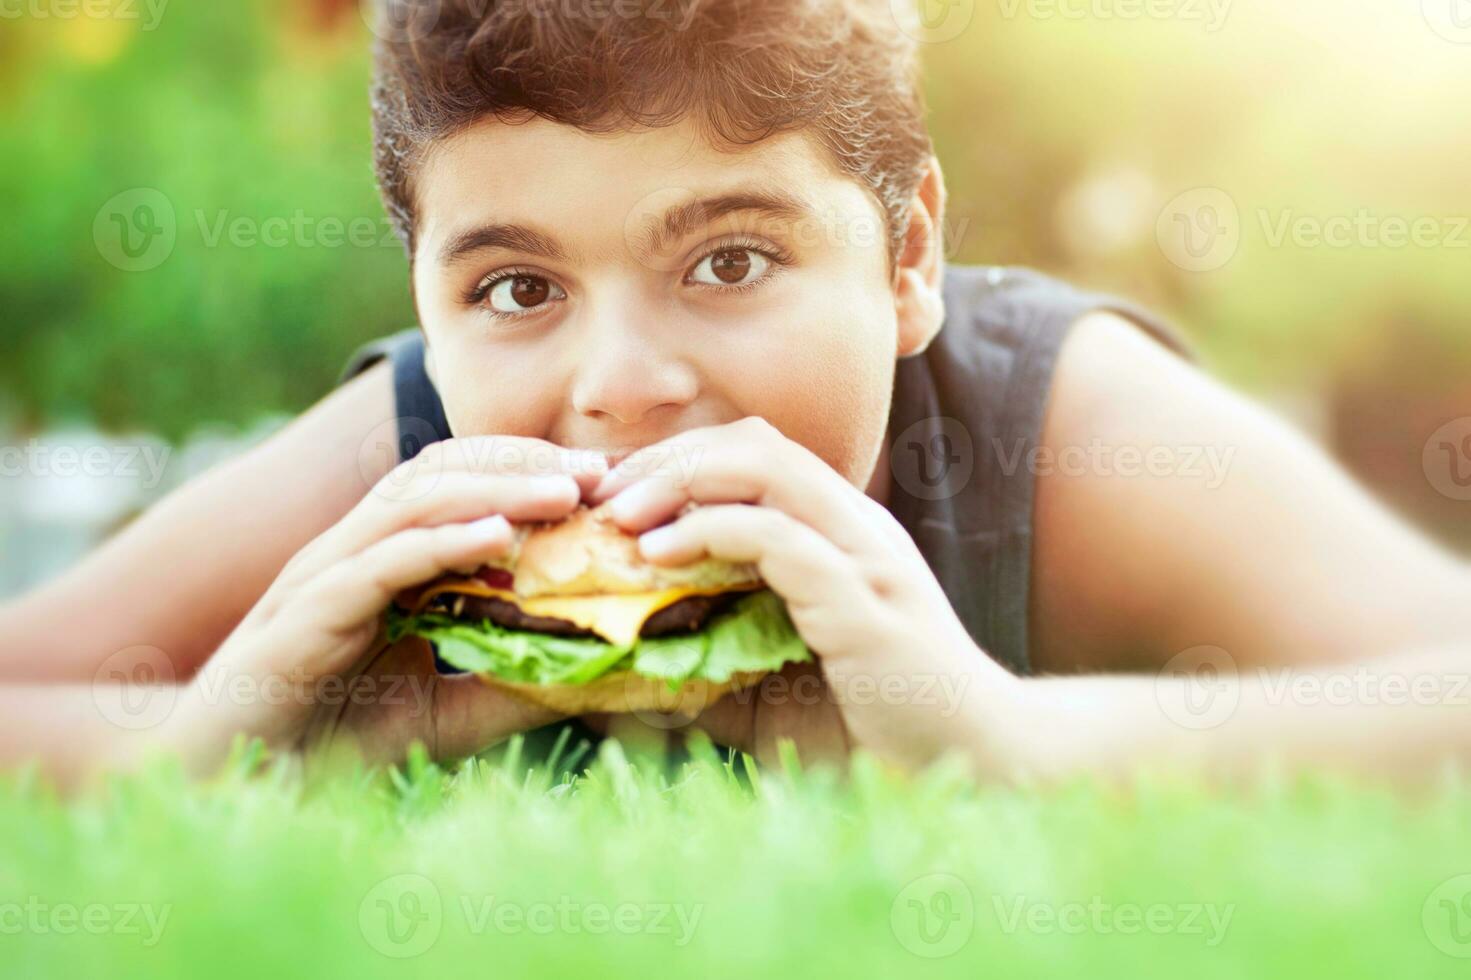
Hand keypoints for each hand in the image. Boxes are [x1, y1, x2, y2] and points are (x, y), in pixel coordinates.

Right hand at [166, 436, 604, 769]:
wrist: (236, 787)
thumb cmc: (335, 740)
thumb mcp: (449, 712)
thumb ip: (515, 688)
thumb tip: (603, 673)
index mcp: (388, 561)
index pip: (462, 485)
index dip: (530, 471)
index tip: (606, 480)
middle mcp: (355, 552)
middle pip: (441, 472)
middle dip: (521, 463)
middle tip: (599, 472)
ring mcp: (325, 576)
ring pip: (411, 502)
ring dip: (493, 489)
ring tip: (563, 492)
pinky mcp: (304, 618)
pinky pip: (377, 565)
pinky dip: (438, 544)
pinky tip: (496, 539)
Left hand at [590, 417, 1016, 770]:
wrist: (979, 766)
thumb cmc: (877, 730)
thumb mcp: (773, 692)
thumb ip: (710, 670)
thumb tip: (617, 671)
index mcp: (842, 534)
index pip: (755, 453)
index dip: (679, 459)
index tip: (613, 497)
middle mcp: (857, 529)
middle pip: (753, 442)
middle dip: (667, 456)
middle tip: (601, 496)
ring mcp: (866, 558)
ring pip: (765, 468)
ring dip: (679, 481)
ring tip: (619, 517)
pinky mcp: (864, 601)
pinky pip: (779, 538)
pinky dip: (710, 533)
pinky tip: (660, 557)